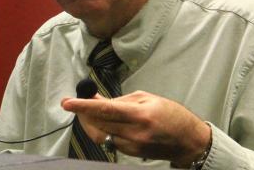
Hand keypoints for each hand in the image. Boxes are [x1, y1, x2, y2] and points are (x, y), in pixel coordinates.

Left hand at [61, 91, 210, 166]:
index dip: (83, 106)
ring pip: (101, 134)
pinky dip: (105, 130)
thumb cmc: (170, 114)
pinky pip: (110, 141)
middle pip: (98, 124)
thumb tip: (97, 99)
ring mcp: (132, 146)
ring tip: (94, 111)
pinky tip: (109, 123)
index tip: (67, 102)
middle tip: (76, 104)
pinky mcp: (131, 154)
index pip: (104, 109)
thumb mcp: (147, 98)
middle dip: (83, 114)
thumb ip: (121, 99)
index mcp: (139, 114)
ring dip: (93, 122)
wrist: (187, 140)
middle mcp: (133, 132)